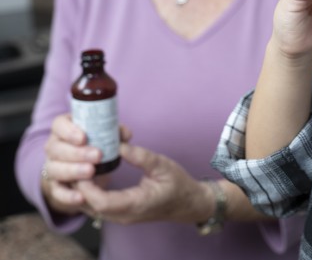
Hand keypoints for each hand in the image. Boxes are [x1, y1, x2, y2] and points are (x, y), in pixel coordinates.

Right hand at [40, 113, 107, 214]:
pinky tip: (80, 197)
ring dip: (73, 171)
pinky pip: (57, 192)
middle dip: (77, 153)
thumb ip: (115, 131)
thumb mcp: (105, 135)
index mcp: (64, 129)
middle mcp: (54, 147)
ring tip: (91, 172)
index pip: (58, 125)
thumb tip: (126, 134)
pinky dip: (67, 196)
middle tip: (97, 155)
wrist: (85, 166)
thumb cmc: (95, 144)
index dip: (68, 131)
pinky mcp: (55, 186)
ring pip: (54, 169)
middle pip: (56, 148)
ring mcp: (52, 166)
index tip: (84, 137)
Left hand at [76, 143, 209, 224]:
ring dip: (81, 190)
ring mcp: (120, 216)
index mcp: (135, 204)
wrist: (188, 203)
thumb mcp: (162, 165)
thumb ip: (140, 156)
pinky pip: (96, 206)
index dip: (87, 186)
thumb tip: (119, 144)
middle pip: (89, 207)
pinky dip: (88, 192)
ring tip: (78, 166)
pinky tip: (89, 175)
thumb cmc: (178, 184)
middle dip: (78, 186)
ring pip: (90, 208)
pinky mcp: (119, 213)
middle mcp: (123, 215)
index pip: (101, 202)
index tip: (83, 166)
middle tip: (74, 162)